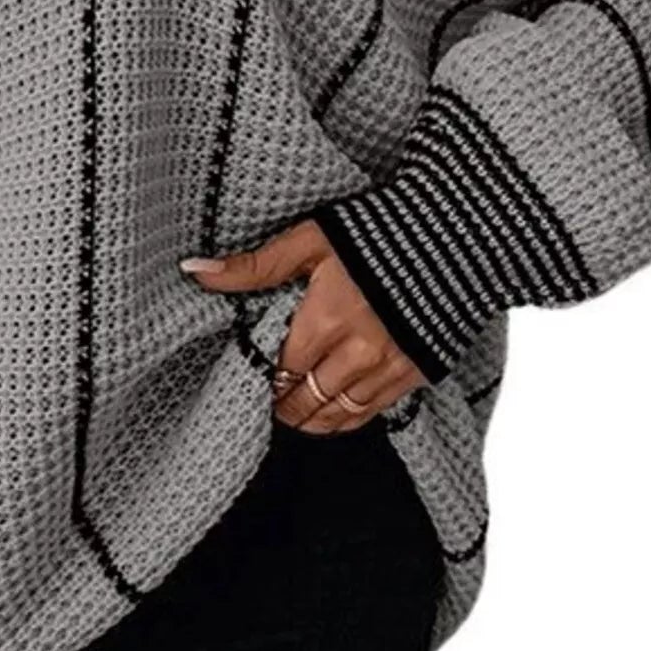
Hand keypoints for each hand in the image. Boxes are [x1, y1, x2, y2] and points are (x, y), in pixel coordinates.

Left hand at [181, 220, 427, 431]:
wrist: (454, 234)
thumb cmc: (377, 230)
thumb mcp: (311, 240)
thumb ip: (254, 265)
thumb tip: (195, 272)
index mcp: (326, 319)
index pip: (281, 367)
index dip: (264, 375)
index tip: (255, 373)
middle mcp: (357, 352)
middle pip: (306, 399)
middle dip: (283, 404)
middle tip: (270, 401)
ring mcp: (389, 367)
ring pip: (337, 414)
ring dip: (311, 418)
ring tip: (294, 413)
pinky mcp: (415, 373)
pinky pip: (371, 414)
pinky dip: (346, 420)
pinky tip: (332, 414)